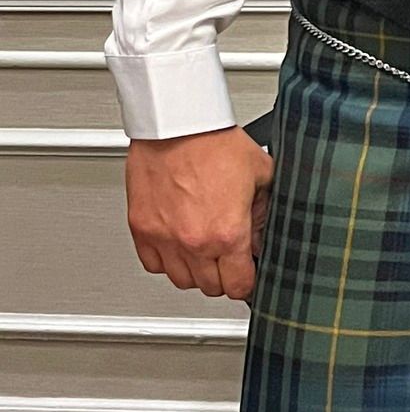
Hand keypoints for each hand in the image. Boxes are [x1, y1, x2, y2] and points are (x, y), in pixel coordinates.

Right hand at [125, 126, 272, 300]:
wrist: (177, 124)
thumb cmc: (214, 142)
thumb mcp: (261, 175)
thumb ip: (265, 213)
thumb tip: (264, 236)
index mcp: (228, 233)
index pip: (240, 286)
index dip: (248, 280)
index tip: (248, 271)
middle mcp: (194, 242)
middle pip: (211, 287)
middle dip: (224, 274)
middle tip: (228, 256)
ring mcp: (164, 238)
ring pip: (182, 281)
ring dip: (195, 270)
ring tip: (204, 249)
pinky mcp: (142, 229)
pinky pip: (153, 265)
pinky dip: (166, 260)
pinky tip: (179, 243)